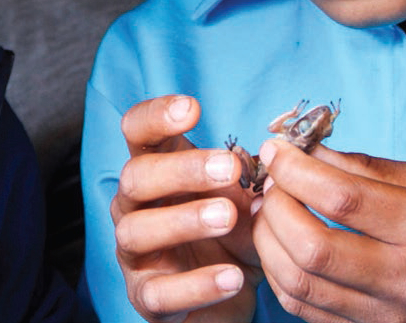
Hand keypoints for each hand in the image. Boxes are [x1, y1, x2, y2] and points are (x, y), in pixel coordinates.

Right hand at [112, 95, 263, 321]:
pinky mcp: (146, 297)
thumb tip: (271, 160)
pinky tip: (232, 277)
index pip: (137, 131)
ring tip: (228, 216)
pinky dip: (196, 285)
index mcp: (155, 169)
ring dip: (184, 220)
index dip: (156, 115)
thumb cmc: (231, 232)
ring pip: (137, 231)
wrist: (231, 292)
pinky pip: (160, 293)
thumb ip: (249, 180)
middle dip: (181, 169)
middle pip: (135, 177)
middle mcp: (134, 207)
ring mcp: (134, 253)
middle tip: (228, 167)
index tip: (192, 108)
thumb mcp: (246, 198)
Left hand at [252, 142, 405, 322]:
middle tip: (271, 180)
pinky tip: (284, 248)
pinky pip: (307, 311)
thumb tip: (312, 150)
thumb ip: (372, 169)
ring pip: (299, 285)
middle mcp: (405, 277)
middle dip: (276, 206)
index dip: (296, 169)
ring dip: (268, 243)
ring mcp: (387, 315)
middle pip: (312, 246)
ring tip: (270, 211)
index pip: (342, 197)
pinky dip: (283, 277)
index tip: (277, 149)